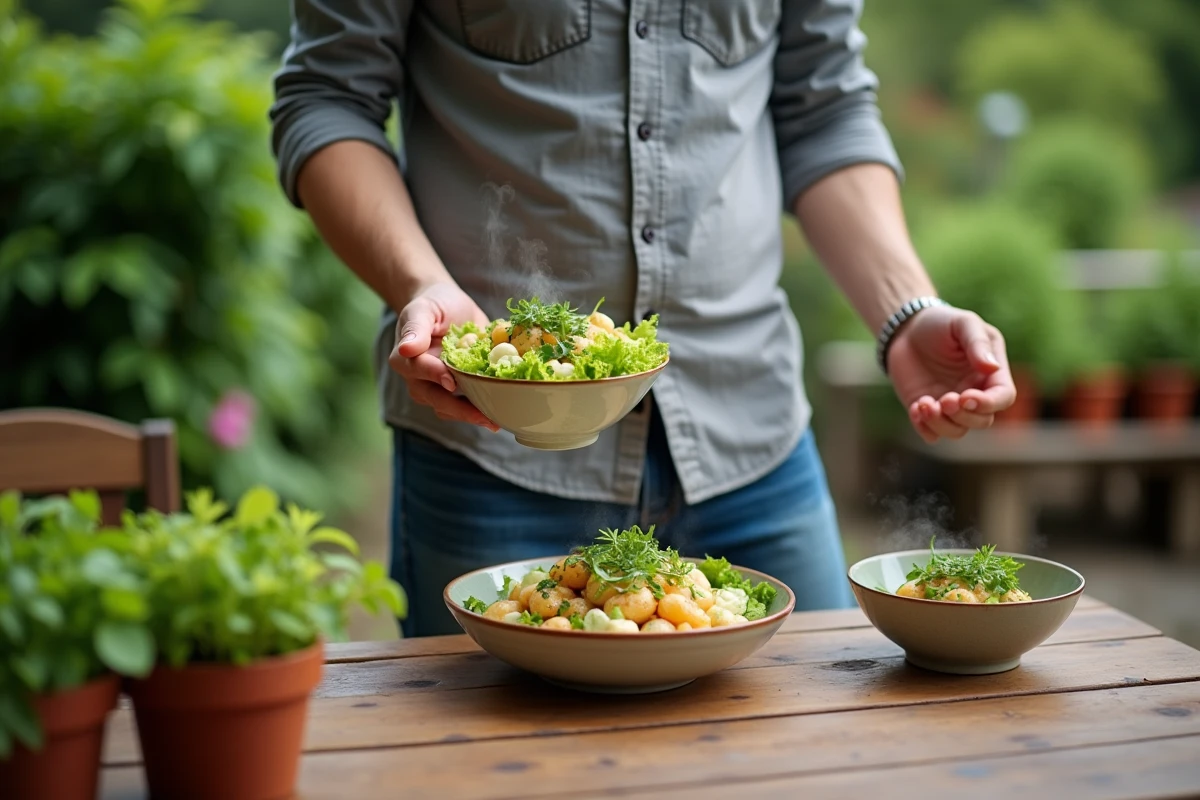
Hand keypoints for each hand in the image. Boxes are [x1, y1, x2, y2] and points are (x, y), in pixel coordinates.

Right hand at [388, 282, 499, 430]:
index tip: (451, 382)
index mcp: (406, 361)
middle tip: (486, 417)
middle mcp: (420, 381)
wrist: (449, 307)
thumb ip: (415, 328)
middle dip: (462, 411)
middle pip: (437, 400)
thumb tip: (406, 349)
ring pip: (453, 410)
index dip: (435, 376)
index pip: (420, 370)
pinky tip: (504, 409)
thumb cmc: (434, 305)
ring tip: (499, 420)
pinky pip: (469, 404)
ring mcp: (440, 389)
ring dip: (475, 415)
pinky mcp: (459, 392)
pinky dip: (485, 406)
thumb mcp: (423, 309)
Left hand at [885, 305, 1016, 442]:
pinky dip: (924, 428)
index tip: (966, 397)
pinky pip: (931, 434)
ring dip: (941, 424)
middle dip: (964, 416)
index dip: (989, 403)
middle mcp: (974, 393)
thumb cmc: (941, 323)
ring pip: (956, 431)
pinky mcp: (928, 411)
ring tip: (924, 404)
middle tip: (945, 399)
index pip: (1003, 397)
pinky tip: (915, 408)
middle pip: (981, 420)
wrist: (906, 329)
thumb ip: (977, 343)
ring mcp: (951, 405)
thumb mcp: (963, 323)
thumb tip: (991, 368)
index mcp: (991, 373)